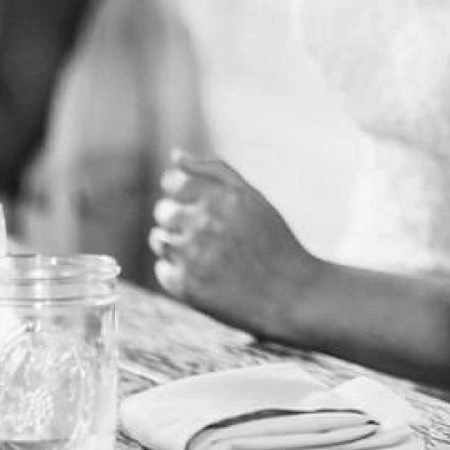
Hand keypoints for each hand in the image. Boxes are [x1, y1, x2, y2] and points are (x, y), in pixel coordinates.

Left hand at [149, 156, 328, 341]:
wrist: (290, 295)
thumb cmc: (272, 242)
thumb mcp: (252, 198)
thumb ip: (214, 171)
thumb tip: (175, 155)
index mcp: (223, 198)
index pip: (174, 183)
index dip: (183, 195)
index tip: (200, 208)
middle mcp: (206, 224)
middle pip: (163, 211)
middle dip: (180, 220)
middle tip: (209, 236)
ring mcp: (193, 257)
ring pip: (159, 240)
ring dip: (176, 245)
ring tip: (207, 257)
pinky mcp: (186, 287)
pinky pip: (163, 270)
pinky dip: (178, 272)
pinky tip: (206, 275)